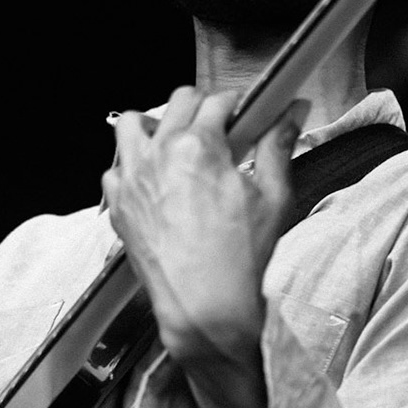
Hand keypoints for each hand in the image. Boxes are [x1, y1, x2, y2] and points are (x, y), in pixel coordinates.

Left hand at [102, 87, 306, 365]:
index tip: (244, 117)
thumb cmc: (240, 258)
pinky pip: (115, 168)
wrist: (204, 306)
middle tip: (217, 131)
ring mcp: (133, 178)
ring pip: (134, 123)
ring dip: (157, 125)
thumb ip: (278, 146)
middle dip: (201, 108)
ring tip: (177, 146)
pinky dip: (131, 166)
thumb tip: (292, 112)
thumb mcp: (272, 196)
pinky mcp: (118, 205)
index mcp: (199, 145)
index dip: (237, 106)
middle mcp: (160, 153)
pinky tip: (154, 182)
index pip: (218, 101)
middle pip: (178, 102)